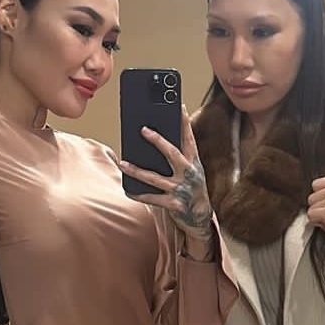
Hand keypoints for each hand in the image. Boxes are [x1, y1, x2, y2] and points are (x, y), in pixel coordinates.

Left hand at [118, 107, 214, 257]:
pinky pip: (152, 198)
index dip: (185, 123)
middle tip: (143, 130)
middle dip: (158, 141)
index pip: (189, 139)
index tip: (180, 107)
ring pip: (155, 178)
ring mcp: (181, 189)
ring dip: (137, 170)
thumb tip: (157, 139)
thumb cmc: (192, 189)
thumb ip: (180, 157)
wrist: (201, 218)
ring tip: (123, 163)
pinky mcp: (174, 204)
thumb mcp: (192, 171)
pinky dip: (139, 194)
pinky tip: (127, 190)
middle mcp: (189, 174)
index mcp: (194, 163)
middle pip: (172, 154)